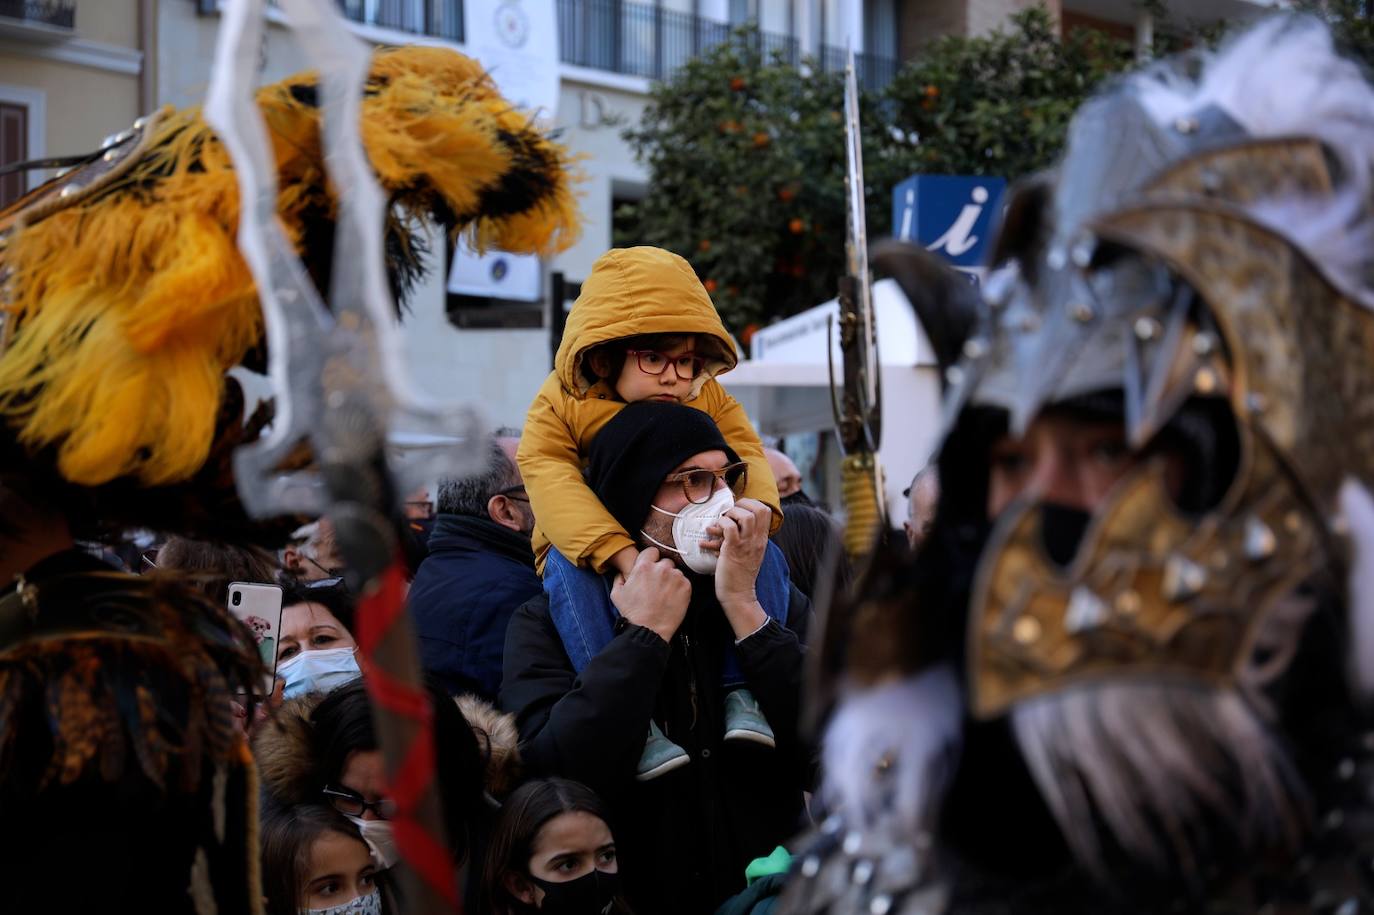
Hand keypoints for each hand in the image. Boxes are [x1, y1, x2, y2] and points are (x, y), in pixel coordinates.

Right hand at [611, 547, 690, 642]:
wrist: (650, 630)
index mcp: (644, 566)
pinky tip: (672, 598)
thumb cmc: (633, 613)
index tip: (651, 568)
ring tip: (665, 593)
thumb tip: (622, 572)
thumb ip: (619, 578)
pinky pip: (684, 581)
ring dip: (671, 579)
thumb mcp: (617, 594)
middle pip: (665, 561)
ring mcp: (675, 577)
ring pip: (675, 571)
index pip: (652, 551)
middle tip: (658, 583)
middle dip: (662, 570)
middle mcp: (661, 568)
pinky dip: (680, 587)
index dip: (650, 559)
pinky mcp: (686, 587)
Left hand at [714, 498, 770, 636]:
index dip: (751, 504)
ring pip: (746, 515)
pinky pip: (730, 527)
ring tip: (723, 522)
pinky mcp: (733, 550)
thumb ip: (746, 537)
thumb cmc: (739, 574)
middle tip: (731, 513)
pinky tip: (715, 530)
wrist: (738, 595)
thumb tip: (732, 522)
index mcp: (762, 539)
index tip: (738, 509)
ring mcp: (746, 544)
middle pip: (760, 508)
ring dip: (732, 513)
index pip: (766, 510)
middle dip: (743, 504)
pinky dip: (721, 524)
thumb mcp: (749, 552)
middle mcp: (757, 540)